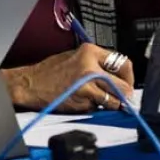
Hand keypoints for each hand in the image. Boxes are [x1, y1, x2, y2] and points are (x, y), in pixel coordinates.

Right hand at [3, 43, 133, 111]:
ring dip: (113, 102)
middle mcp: (90, 68)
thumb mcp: (75, 56)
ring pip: (114, 99)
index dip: (128, 75)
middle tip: (124, 96)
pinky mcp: (83, 102)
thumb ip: (97, 61)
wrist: (31, 84)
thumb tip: (116, 72)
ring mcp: (87, 87)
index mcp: (90, 52)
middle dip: (125, 92)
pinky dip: (98, 107)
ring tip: (105, 99)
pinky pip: (100, 107)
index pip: (123, 63)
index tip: (127, 81)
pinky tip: (87, 101)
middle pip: (123, 84)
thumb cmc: (50, 71)